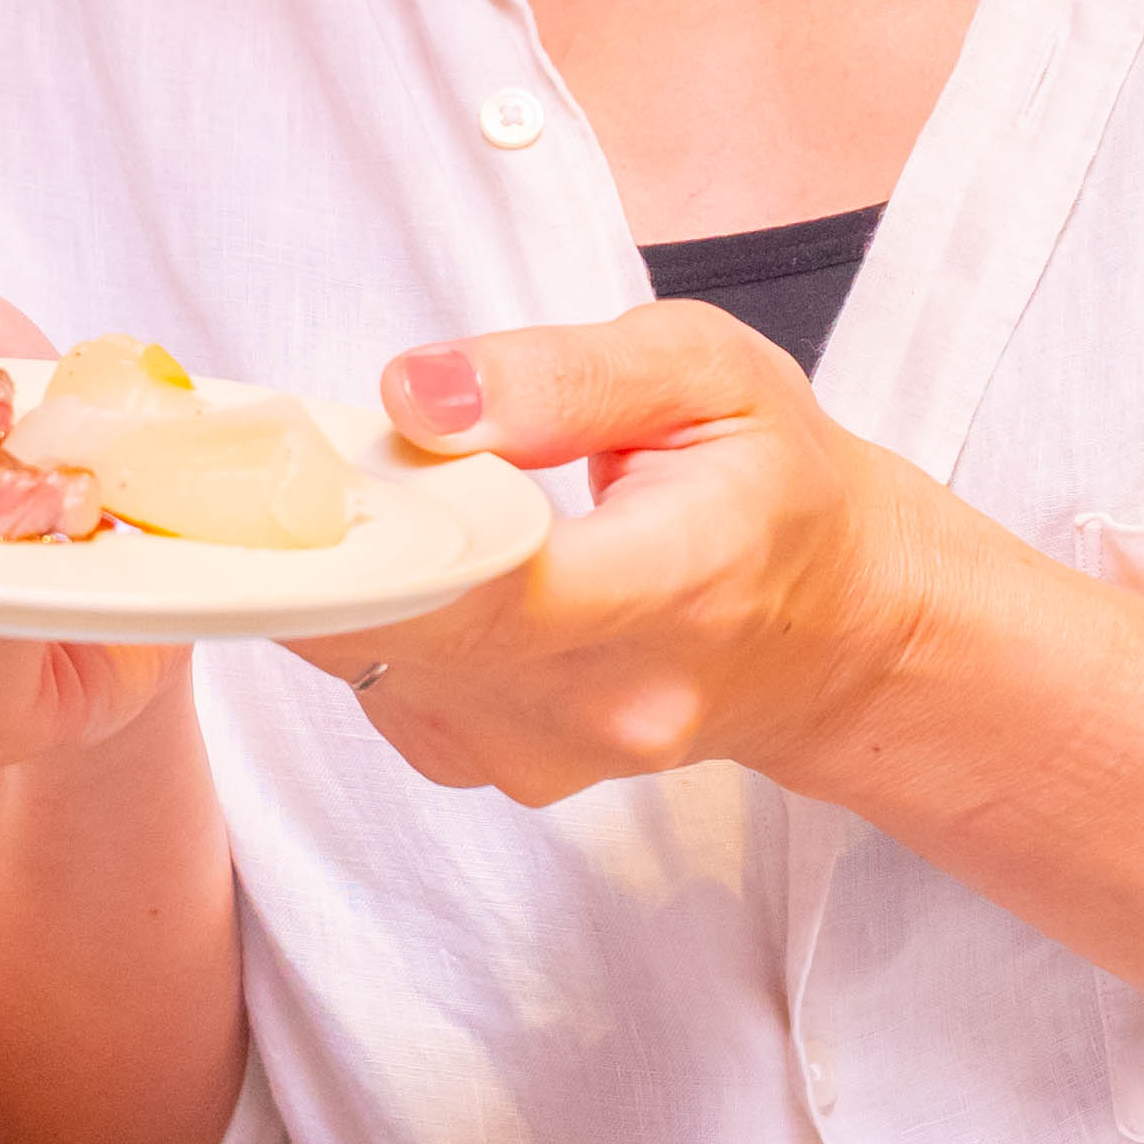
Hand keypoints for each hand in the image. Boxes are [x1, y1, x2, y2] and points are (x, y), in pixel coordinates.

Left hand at [285, 304, 981, 810]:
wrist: (837, 631)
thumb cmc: (773, 486)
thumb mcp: (704, 373)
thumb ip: (561, 374)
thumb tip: (416, 394)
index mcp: (671, 584)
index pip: (484, 583)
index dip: (374, 526)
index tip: (313, 462)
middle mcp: (605, 700)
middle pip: (398, 631)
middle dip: (327, 541)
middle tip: (305, 455)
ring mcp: (547, 753)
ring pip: (371, 662)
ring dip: (344, 576)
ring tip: (384, 497)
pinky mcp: (500, 769)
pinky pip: (383, 690)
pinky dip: (370, 619)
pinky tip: (418, 562)